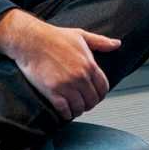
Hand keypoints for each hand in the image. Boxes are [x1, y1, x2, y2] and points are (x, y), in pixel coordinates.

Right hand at [0, 10, 117, 120]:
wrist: (31, 40)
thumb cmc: (55, 36)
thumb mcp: (81, 35)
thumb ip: (100, 42)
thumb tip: (117, 44)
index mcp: (89, 65)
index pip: (103, 88)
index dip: (100, 94)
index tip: (95, 96)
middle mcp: (80, 77)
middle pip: (92, 100)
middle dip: (89, 103)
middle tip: (84, 103)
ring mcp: (66, 85)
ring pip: (79, 107)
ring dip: (78, 110)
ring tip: (74, 108)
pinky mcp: (52, 91)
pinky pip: (64, 110)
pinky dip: (66, 114)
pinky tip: (65, 112)